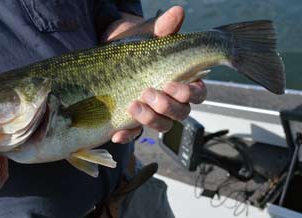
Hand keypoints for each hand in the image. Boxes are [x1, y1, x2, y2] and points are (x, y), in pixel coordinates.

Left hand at [110, 6, 206, 142]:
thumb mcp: (147, 35)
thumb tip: (177, 13)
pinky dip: (128, 135)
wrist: (108, 52)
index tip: (172, 84)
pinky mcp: (132, 119)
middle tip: (150, 93)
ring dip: (150, 119)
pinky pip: (135, 133)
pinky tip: (117, 133)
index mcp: (181, 80)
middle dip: (168, 107)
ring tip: (133, 106)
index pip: (197, 94)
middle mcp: (170, 99)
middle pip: (181, 113)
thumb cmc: (134, 45)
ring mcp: (151, 111)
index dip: (190, 94)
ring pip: (162, 125)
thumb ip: (163, 28)